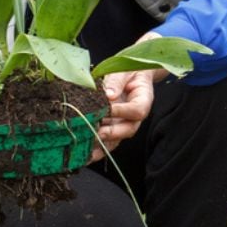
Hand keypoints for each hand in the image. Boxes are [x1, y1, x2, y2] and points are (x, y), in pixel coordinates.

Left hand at [91, 45, 166, 162]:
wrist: (130, 75)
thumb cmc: (128, 71)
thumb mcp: (123, 71)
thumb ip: (116, 82)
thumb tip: (108, 95)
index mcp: (143, 100)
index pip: (136, 110)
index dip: (122, 112)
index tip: (107, 109)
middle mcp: (135, 117)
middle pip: (128, 129)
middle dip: (111, 133)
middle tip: (95, 133)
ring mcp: (124, 124)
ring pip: (117, 139)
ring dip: (102, 147)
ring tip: (86, 153)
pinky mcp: (113, 129)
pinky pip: (107, 141)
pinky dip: (96, 149)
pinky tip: (83, 155)